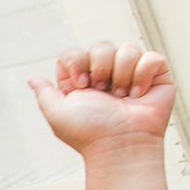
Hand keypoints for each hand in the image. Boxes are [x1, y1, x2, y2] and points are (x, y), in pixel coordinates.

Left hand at [28, 41, 174, 153]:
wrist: (120, 144)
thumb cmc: (89, 132)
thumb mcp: (56, 113)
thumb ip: (45, 93)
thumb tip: (33, 79)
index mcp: (82, 81)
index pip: (75, 53)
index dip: (77, 62)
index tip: (81, 85)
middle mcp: (106, 75)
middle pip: (101, 46)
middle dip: (101, 68)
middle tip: (103, 93)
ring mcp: (132, 74)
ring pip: (128, 48)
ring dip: (122, 75)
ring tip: (122, 98)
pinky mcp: (156, 76)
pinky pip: (152, 58)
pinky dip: (143, 76)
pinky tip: (138, 96)